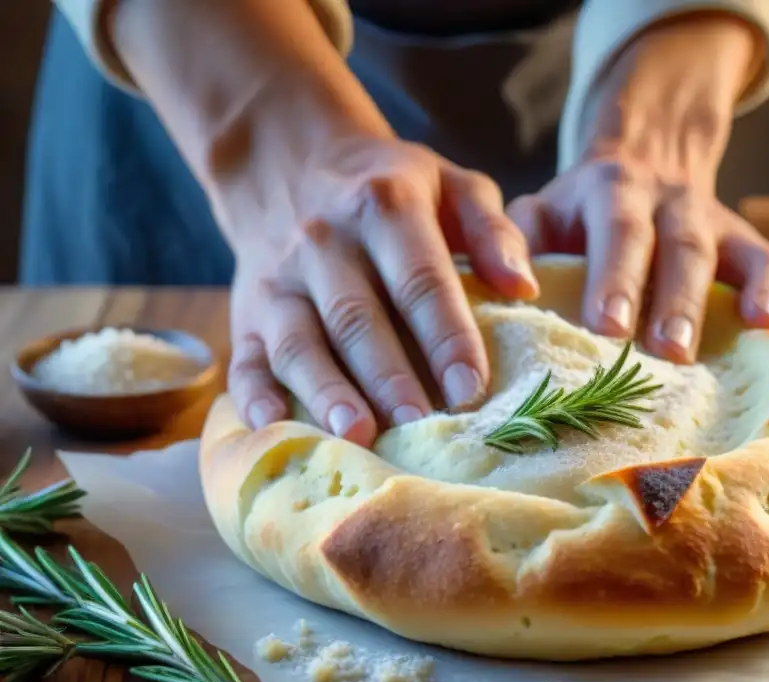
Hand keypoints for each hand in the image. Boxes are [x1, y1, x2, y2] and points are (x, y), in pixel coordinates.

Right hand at [228, 131, 538, 445]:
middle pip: (358, 318)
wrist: (288, 160)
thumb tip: (524, 288)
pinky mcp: (246, 312)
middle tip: (420, 426)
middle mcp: (324, 243)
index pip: (421, 280)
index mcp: (384, 207)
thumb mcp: (451, 184)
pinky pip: (243, 359)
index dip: (448, 336)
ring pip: (299, 342)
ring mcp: (278, 281)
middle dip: (390, 376)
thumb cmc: (390, 187)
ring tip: (357, 435)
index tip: (473, 389)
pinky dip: (253, 396)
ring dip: (326, 392)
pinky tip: (274, 427)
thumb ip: (493, 231)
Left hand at [507, 161, 768, 362]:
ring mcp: (709, 220)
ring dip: (707, 307)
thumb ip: (516, 242)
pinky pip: (767, 260)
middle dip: (671, 301)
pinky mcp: (741, 241)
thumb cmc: (578, 212)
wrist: (641, 160)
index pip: (618, 231)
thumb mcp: (541, 209)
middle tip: (664, 354)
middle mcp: (666, 201)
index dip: (615, 276)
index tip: (607, 326)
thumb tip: (508, 288)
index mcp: (613, 191)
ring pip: (716, 259)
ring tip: (699, 357)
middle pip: (676, 247)